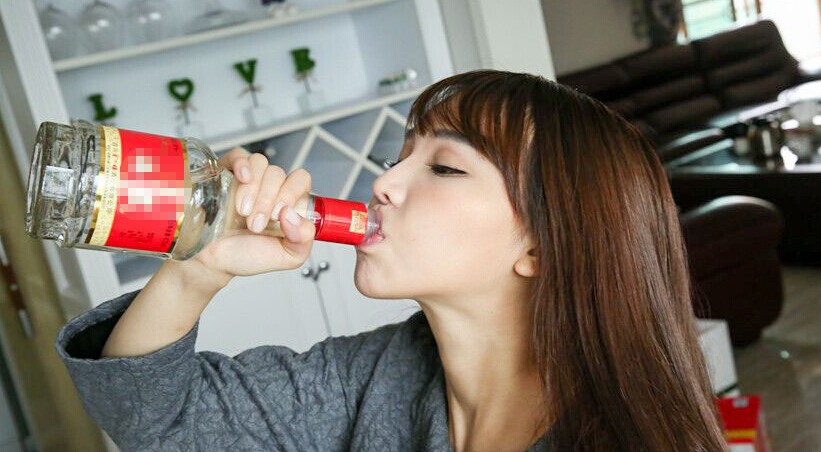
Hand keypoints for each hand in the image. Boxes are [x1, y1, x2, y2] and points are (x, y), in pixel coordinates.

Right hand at [191, 148, 315, 278]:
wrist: (211, 261)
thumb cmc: (246, 256)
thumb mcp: (286, 256)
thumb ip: (303, 240)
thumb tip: (293, 215)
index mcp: (288, 203)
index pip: (300, 180)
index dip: (292, 192)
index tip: (279, 215)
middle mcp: (270, 188)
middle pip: (278, 173)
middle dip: (267, 200)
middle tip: (255, 224)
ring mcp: (248, 180)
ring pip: (260, 164)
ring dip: (254, 189)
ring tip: (243, 212)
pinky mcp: (226, 173)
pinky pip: (239, 155)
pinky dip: (242, 164)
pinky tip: (242, 178)